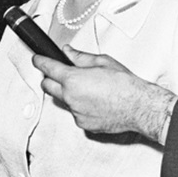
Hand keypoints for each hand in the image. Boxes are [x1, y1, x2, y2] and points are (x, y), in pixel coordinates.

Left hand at [33, 45, 177, 142]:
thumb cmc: (126, 85)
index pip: (47, 68)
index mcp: (72, 79)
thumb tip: (68, 52)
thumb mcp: (103, 62)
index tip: (37, 60)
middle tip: (58, 74)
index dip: (40, 61)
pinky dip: (80, 107)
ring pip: (63, 101)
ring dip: (68, 94)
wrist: (140, 107)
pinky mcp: (83, 124)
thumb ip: (80, 57)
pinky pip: (75, 113)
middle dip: (49, 79)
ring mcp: (75, 112)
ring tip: (87, 90)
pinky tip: (95, 103)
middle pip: (47, 87)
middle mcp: (70, 97)